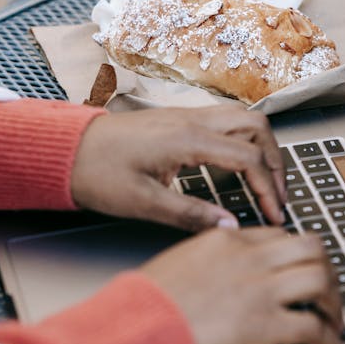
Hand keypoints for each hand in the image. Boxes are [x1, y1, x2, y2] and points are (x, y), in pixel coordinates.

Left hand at [70, 106, 285, 230]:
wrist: (66, 150)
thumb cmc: (97, 173)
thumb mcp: (143, 203)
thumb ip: (191, 215)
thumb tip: (230, 227)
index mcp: (187, 138)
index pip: (249, 157)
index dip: (269, 188)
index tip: (276, 215)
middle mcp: (192, 119)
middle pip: (257, 126)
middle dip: (277, 160)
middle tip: (278, 196)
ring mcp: (187, 115)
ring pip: (244, 119)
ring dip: (263, 148)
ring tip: (266, 183)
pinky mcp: (179, 120)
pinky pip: (226, 122)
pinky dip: (244, 142)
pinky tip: (239, 169)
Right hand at [140, 226, 344, 343]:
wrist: (135, 327)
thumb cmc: (145, 303)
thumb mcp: (180, 264)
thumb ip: (209, 262)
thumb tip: (222, 277)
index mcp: (226, 240)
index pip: (278, 235)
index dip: (297, 254)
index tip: (302, 268)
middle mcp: (250, 258)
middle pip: (311, 247)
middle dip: (326, 269)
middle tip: (329, 291)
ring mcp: (260, 290)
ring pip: (321, 279)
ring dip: (334, 302)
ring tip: (334, 320)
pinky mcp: (265, 325)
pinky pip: (313, 327)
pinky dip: (329, 339)